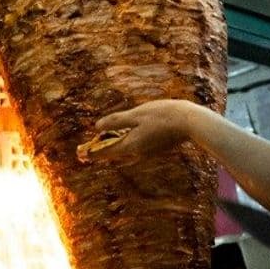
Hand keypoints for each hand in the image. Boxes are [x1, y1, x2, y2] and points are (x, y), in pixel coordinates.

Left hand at [86, 99, 215, 159]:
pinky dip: (126, 141)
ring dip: (113, 145)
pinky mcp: (155, 147)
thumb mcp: (136, 115)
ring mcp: (147, 152)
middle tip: (85, 149)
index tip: (80, 153)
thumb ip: (116, 121)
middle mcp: (137, 153)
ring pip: (125, 150)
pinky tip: (125, 134)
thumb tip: (96, 127)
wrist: (190, 122)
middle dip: (100, 150)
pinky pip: (135, 147)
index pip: (105, 153)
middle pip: (114, 153)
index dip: (91, 152)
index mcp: (130, 146)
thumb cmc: (163, 115)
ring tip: (102, 140)